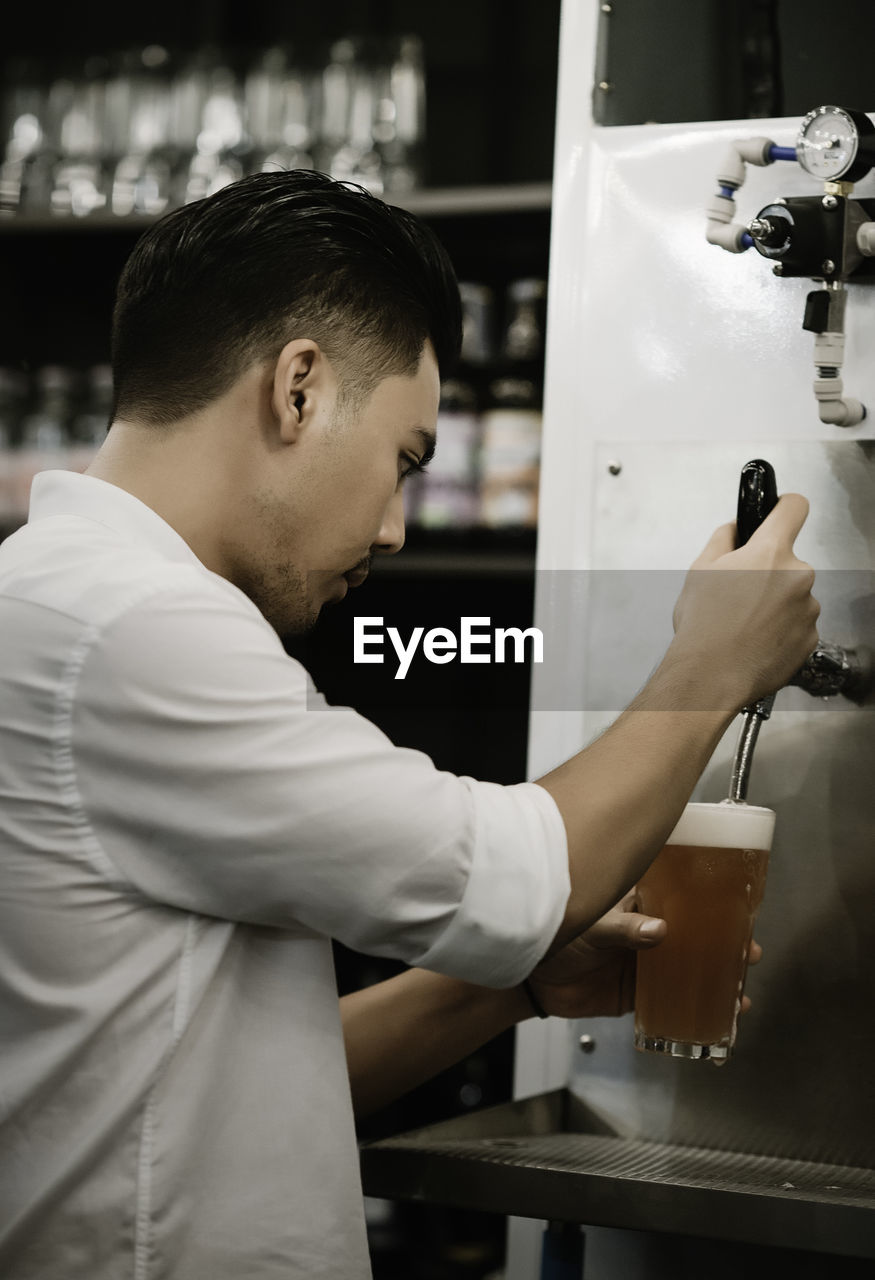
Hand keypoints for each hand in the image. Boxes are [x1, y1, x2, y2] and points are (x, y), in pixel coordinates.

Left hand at [525, 892, 761, 1020]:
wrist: (530, 978)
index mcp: (637, 904)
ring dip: (716, 979)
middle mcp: (646, 931)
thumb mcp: (590, 924)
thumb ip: (622, 928)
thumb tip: (657, 930)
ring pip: (689, 970)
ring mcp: (644, 963)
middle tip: (749, 954)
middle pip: (695, 936)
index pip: (681, 899)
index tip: (738, 911)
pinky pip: (671, 1002)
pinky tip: (716, 1018)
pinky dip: (694, 1010)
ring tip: (740, 993)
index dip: (711, 905)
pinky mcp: (636, 994)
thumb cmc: (553, 935)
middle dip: (725, 945)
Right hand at [671, 495, 819, 706]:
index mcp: (770, 552)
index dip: (783, 507)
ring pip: (793, 595)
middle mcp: (798, 576)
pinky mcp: (811, 638)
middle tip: (738, 593)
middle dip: (767, 572)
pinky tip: (756, 640)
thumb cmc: (702, 627)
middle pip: (788, 561)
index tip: (778, 514)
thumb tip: (735, 530)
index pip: (794, 507)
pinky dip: (781, 629)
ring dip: (775, 603)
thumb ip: (723, 539)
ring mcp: (808, 609)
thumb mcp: (699, 569)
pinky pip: (797, 623)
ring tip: (744, 623)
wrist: (711, 676)